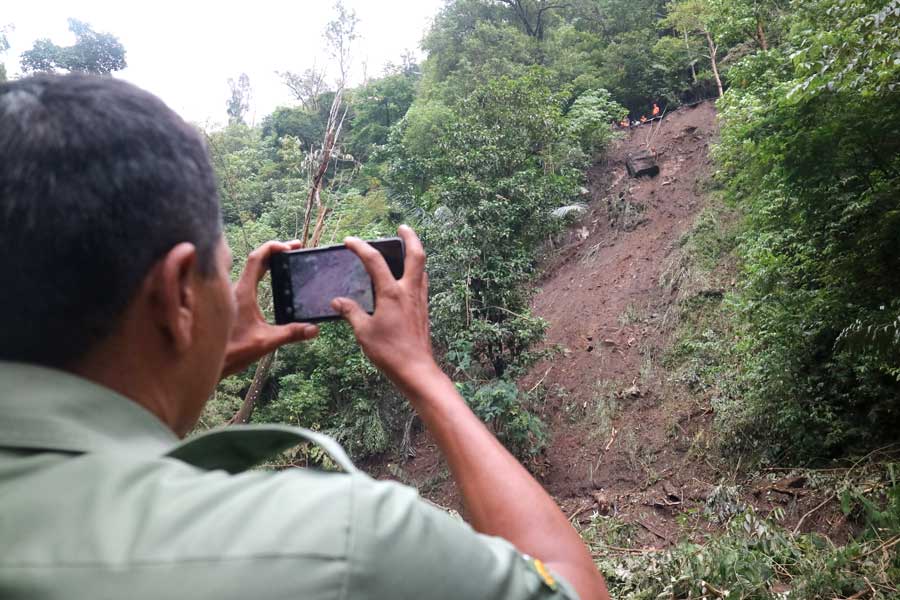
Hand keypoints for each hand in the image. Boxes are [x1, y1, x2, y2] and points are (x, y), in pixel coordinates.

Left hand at [222, 240, 318, 377]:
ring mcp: (233, 295)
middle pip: (256, 260)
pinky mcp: (232, 303)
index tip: (289, 247)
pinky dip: (262, 273)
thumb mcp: (265, 342)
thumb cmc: (232, 351)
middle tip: (294, 248)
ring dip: (268, 261)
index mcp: (243, 293)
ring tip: (286, 260)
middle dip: (276, 251)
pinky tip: (272, 281)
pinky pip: (248, 280)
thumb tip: (313, 329)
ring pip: (250, 270)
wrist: (204, 360)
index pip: (257, 259)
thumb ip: (291, 334)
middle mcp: (236, 290)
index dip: (273, 248)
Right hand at [332, 225, 437, 387]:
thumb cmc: (389, 352)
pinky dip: (417, 273)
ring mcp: (420, 300)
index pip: (375, 261)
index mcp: (392, 293)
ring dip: (416, 254)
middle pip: (416, 255)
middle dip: (410, 237)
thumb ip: (351, 312)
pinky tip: (409, 279)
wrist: (416, 370)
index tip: (349, 241)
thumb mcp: (363, 332)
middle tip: (402, 227)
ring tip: (406, 249)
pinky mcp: (424, 310)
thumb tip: (337, 301)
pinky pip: (422, 284)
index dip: (360, 247)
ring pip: (422, 268)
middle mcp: (409, 291)